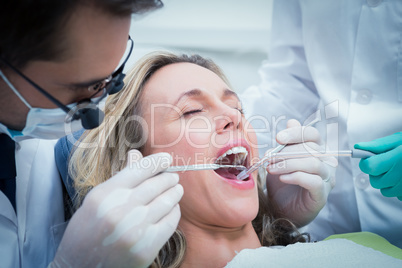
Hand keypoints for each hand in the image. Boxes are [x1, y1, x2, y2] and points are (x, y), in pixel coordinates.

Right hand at [50, 150, 182, 267]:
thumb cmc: (84, 233)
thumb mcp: (96, 201)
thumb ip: (119, 179)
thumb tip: (137, 154)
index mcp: (105, 195)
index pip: (139, 169)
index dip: (157, 161)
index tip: (166, 159)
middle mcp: (121, 210)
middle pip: (156, 184)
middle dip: (169, 178)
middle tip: (173, 177)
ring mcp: (135, 230)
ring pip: (166, 201)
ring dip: (175, 193)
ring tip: (177, 190)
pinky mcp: (146, 248)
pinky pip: (170, 223)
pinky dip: (174, 212)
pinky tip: (173, 209)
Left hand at [265, 119, 336, 226]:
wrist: (281, 209)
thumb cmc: (283, 183)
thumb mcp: (281, 160)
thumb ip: (287, 143)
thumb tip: (291, 122)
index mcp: (316, 150)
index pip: (312, 134)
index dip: (295, 133)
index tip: (278, 138)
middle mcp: (326, 162)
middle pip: (311, 148)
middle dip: (286, 152)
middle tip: (269, 158)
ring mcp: (326, 179)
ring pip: (313, 163)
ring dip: (288, 164)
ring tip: (271, 168)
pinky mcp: (322, 195)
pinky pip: (313, 181)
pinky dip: (296, 177)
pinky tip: (283, 178)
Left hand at [355, 132, 401, 200]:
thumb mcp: (398, 140)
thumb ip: (378, 145)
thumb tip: (358, 147)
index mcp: (396, 159)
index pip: (369, 167)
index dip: (367, 163)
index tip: (370, 158)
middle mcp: (401, 175)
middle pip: (375, 181)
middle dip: (376, 173)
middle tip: (386, 164)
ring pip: (385, 190)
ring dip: (387, 182)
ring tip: (398, 170)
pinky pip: (397, 195)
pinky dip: (398, 188)